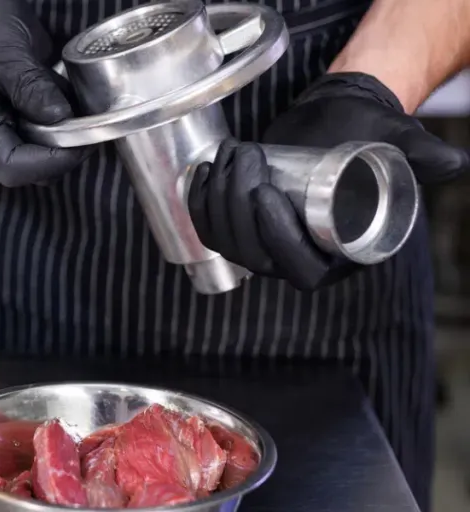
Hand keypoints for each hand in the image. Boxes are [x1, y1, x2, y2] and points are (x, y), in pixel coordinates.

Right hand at [0, 0, 91, 186]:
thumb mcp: (11, 53)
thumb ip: (35, 89)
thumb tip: (63, 119)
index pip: (13, 167)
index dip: (53, 161)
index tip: (85, 142)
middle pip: (24, 170)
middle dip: (59, 152)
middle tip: (87, 124)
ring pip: (32, 160)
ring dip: (58, 140)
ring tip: (73, 109)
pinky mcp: (0, 128)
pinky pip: (31, 143)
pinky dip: (52, 130)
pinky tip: (60, 105)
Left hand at [188, 72, 469, 289]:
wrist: (336, 118)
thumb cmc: (368, 133)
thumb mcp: (398, 144)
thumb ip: (423, 156)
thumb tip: (452, 165)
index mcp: (337, 257)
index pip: (298, 269)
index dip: (274, 237)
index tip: (264, 193)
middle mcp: (298, 259)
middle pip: (253, 254)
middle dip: (238, 208)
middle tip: (246, 159)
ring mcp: (264, 245)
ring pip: (226, 240)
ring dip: (217, 198)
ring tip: (234, 153)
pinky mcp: (239, 225)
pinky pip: (209, 228)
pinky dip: (198, 202)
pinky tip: (203, 172)